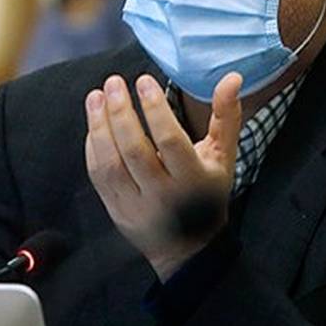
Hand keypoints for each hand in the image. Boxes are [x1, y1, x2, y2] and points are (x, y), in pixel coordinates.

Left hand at [85, 72, 242, 281]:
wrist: (189, 248)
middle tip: (113, 83)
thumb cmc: (207, 193)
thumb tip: (232, 77)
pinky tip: (94, 124)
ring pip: (110, 164)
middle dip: (121, 113)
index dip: (155, 110)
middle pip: (135, 150)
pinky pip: (99, 176)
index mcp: (193, 180)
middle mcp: (164, 195)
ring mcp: (136, 206)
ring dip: (99, 127)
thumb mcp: (223, 157)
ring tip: (95, 97)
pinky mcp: (116, 211)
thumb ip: (226, 116)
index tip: (143, 82)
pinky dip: (93, 147)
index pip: (170, 142)